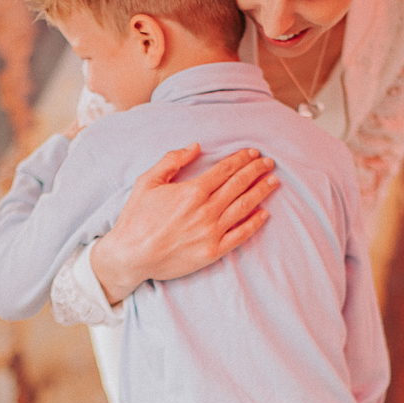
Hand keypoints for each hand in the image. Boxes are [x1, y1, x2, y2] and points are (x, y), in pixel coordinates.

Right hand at [91, 144, 277, 305]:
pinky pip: (240, 235)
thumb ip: (172, 161)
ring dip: (261, 192)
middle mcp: (206, 210)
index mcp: (192, 191)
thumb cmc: (136, 218)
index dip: (241, 160)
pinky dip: (254, 223)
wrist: (130, 256)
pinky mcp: (213, 252)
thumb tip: (196, 147)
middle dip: (256, 171)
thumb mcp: (148, 182)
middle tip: (269, 163)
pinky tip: (264, 214)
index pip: (225, 170)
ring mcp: (212, 232)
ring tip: (273, 182)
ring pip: (244, 207)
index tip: (253, 153)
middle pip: (239, 185)